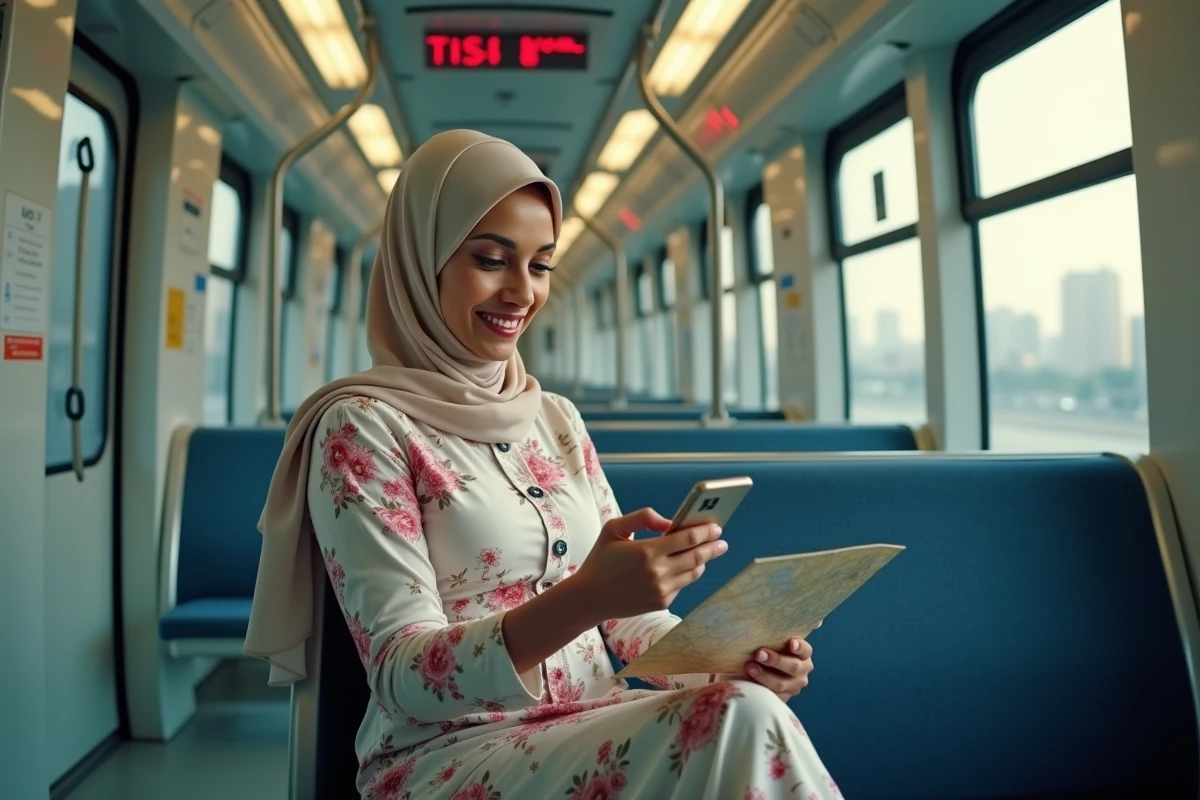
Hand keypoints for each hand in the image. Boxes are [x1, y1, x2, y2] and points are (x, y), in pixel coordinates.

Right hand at [570, 507, 727, 625]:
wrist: (590, 597)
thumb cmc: (601, 559)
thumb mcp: (614, 529)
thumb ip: (643, 518)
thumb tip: (670, 522)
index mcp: (647, 551)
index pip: (687, 539)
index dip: (705, 531)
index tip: (716, 526)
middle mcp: (657, 572)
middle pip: (697, 556)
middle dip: (713, 546)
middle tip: (721, 540)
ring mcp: (661, 590)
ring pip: (694, 572)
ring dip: (704, 560)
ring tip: (708, 551)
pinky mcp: (662, 602)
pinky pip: (683, 585)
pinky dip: (688, 573)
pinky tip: (688, 566)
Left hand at [718, 635, 815, 701]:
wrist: (754, 667)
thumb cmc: (767, 647)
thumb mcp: (774, 637)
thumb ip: (788, 627)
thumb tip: (818, 621)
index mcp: (803, 654)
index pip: (805, 650)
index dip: (799, 647)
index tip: (790, 642)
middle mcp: (801, 670)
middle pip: (793, 667)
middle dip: (776, 660)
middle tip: (759, 653)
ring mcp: (792, 687)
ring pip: (781, 684)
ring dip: (764, 675)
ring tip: (749, 667)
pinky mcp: (781, 699)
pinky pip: (772, 696)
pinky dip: (760, 688)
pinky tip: (748, 681)